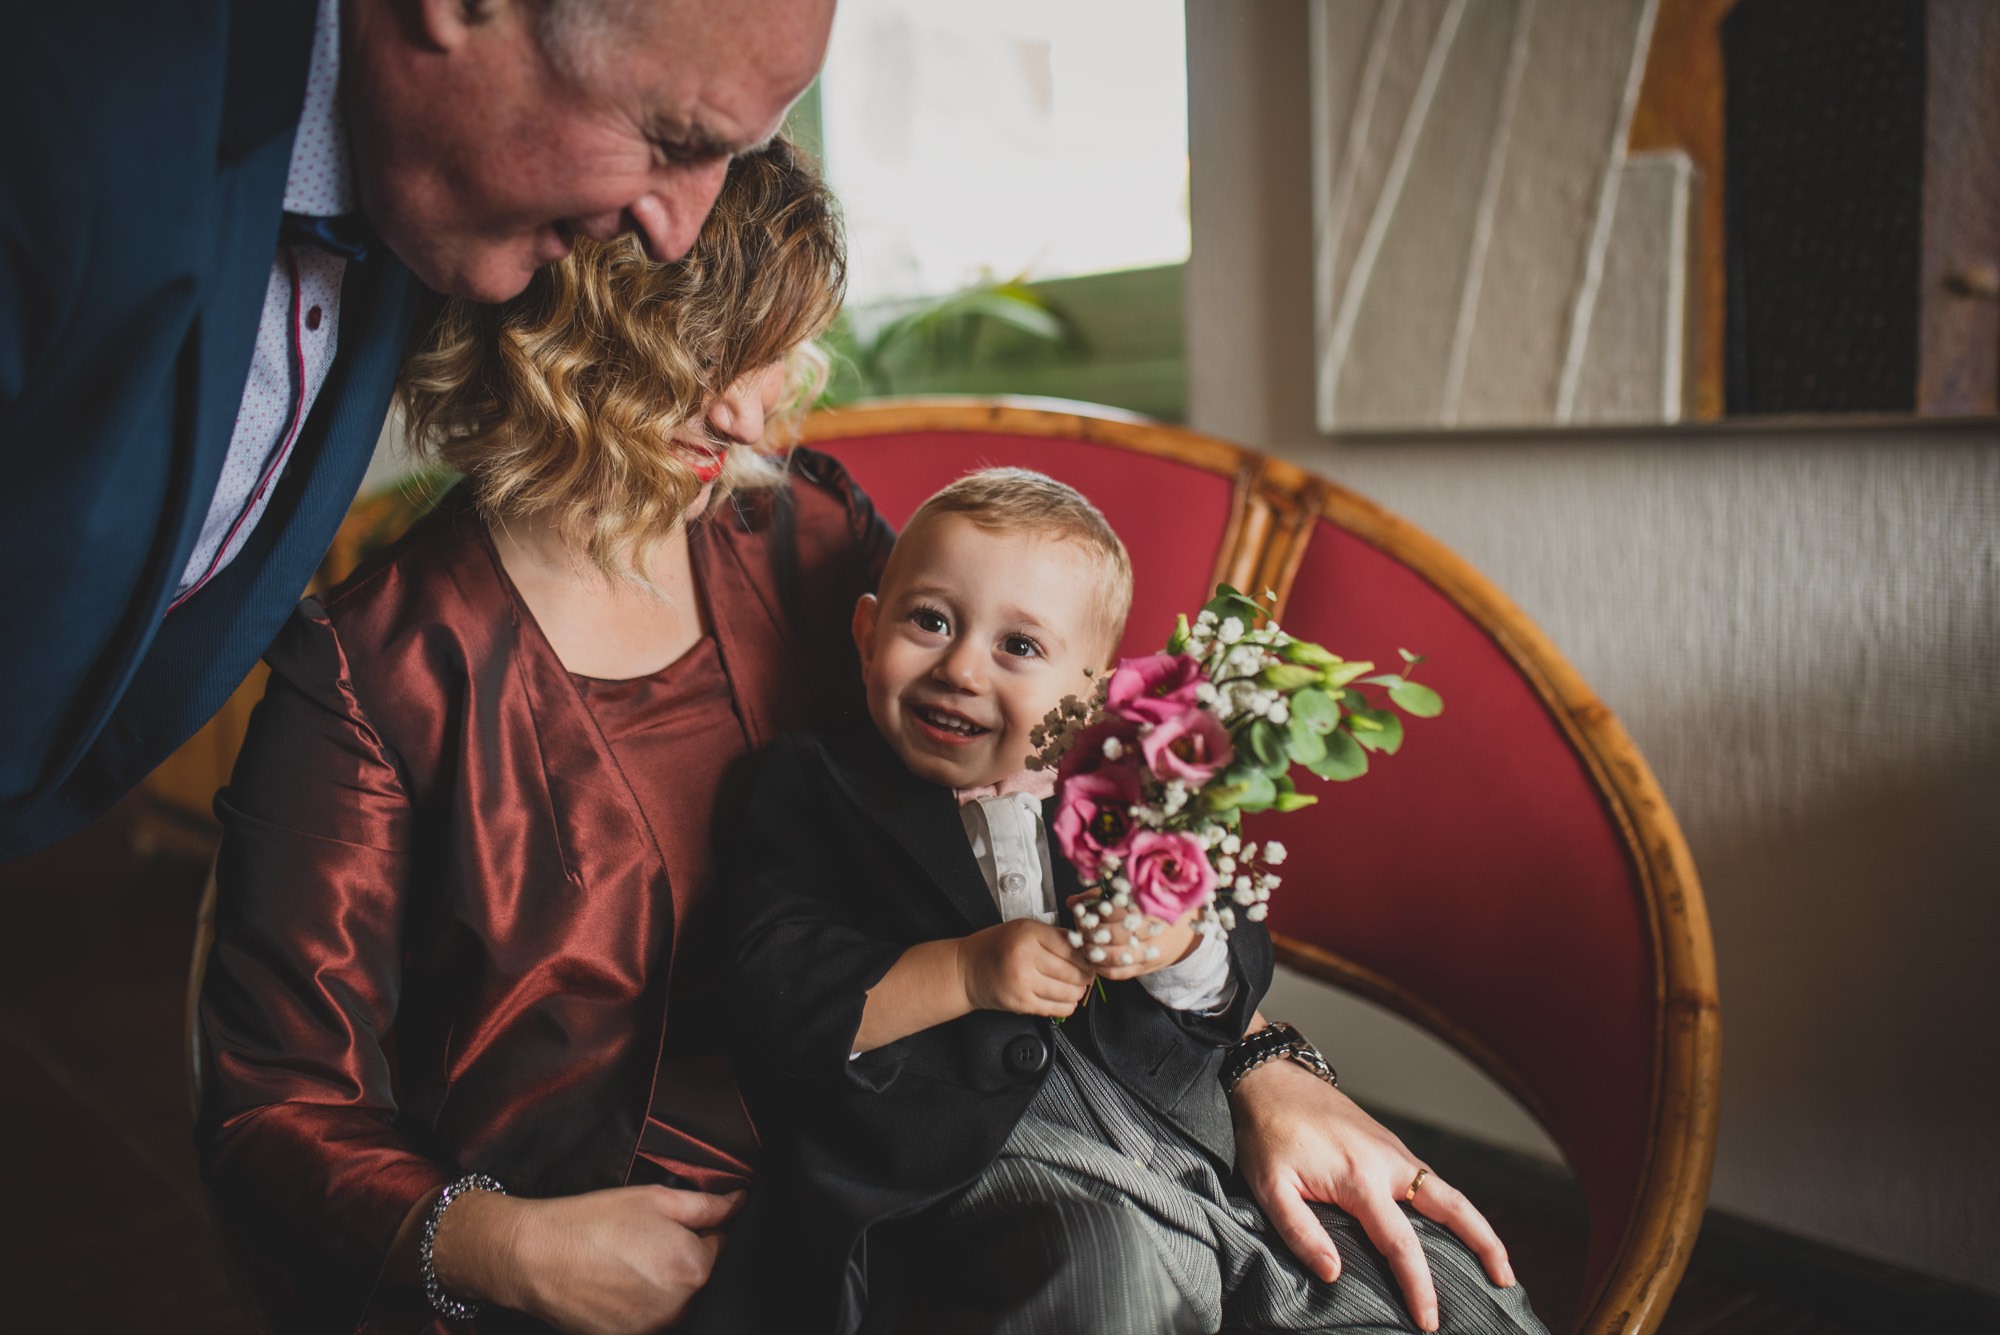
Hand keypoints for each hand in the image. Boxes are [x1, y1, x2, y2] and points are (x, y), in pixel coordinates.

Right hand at [435, 1184, 741, 1334]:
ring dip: (657, 1282)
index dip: (696, 1229)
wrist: (533, 1256)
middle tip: (640, 1239)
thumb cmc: (591, 1222)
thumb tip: (739, 1202)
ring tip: (622, 1261)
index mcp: (693, 1267)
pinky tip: (611, 1283)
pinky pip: (644, 1320)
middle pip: (695, 1277)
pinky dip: (634, 1303)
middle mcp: (678, 1306)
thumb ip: (707, 1205)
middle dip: (677, 1257)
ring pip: (671, 1300)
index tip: (669, 1223)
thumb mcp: (655, 1197)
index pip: (718, 1245)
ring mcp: (651, 1329)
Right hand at [956, 919, 1093, 1016]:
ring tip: (1077, 986)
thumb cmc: (993, 947)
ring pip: (1068, 992)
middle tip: (1088, 974)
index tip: (1091, 958)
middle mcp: (1025, 957)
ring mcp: (1023, 983)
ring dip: (1078, 991)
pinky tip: (1066, 999)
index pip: (1071, 947)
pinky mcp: (1021, 1003)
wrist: (965, 970)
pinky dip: (1067, 1006)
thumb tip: (1084, 947)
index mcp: (1028, 934)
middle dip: (1086, 975)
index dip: (1087, 955)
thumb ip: (1052, 935)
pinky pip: (1056, 1008)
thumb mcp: (1022, 928)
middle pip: (1073, 971)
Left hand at [1065, 893, 1198, 981]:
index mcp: (1151, 905)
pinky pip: (1120, 973)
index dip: (1095, 912)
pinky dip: (1102, 968)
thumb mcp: (1131, 895)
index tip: (1082, 911)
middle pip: (1115, 934)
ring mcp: (1152, 951)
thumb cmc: (1152, 909)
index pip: (1117, 909)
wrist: (1182, 932)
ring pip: (1116, 955)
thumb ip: (1100, 896)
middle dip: (1092, 933)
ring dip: (1094, 952)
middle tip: (1079, 929)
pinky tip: (1093, 960)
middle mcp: (1155, 929)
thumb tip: (1072, 901)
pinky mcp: (1148, 968)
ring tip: (1083, 945)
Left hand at [1230, 1058, 1513, 1332]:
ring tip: (1495, 1261)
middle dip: (1485, 1245)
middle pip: (1453, 1207)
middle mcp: (1388, 1163)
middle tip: (1505, 1282)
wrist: (1271, 1077)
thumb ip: (1301, 1233)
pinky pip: (1429, 1180)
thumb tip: (1334, 1274)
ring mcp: (1393, 1151)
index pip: (1400, 1244)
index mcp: (1360, 1179)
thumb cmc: (1266, 1133)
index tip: (1428, 1320)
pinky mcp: (1388, 1144)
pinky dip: (1451, 1205)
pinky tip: (1451, 1226)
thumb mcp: (1269, 1187)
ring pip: (1447, 1192)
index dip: (1418, 1286)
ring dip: (1476, 1225)